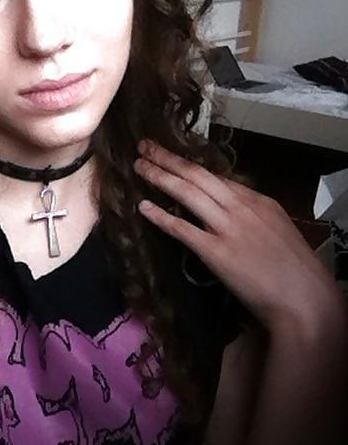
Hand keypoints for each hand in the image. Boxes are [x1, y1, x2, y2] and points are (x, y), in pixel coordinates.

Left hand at [134, 139, 344, 333]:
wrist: (305, 299)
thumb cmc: (297, 269)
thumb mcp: (279, 229)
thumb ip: (254, 216)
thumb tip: (231, 209)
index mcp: (258, 201)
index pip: (218, 177)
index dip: (190, 166)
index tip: (172, 158)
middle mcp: (241, 207)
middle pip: (198, 175)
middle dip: (168, 158)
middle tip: (145, 146)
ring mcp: (227, 228)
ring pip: (187, 192)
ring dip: (160, 176)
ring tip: (139, 165)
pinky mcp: (216, 252)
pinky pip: (182, 229)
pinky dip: (161, 216)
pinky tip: (144, 207)